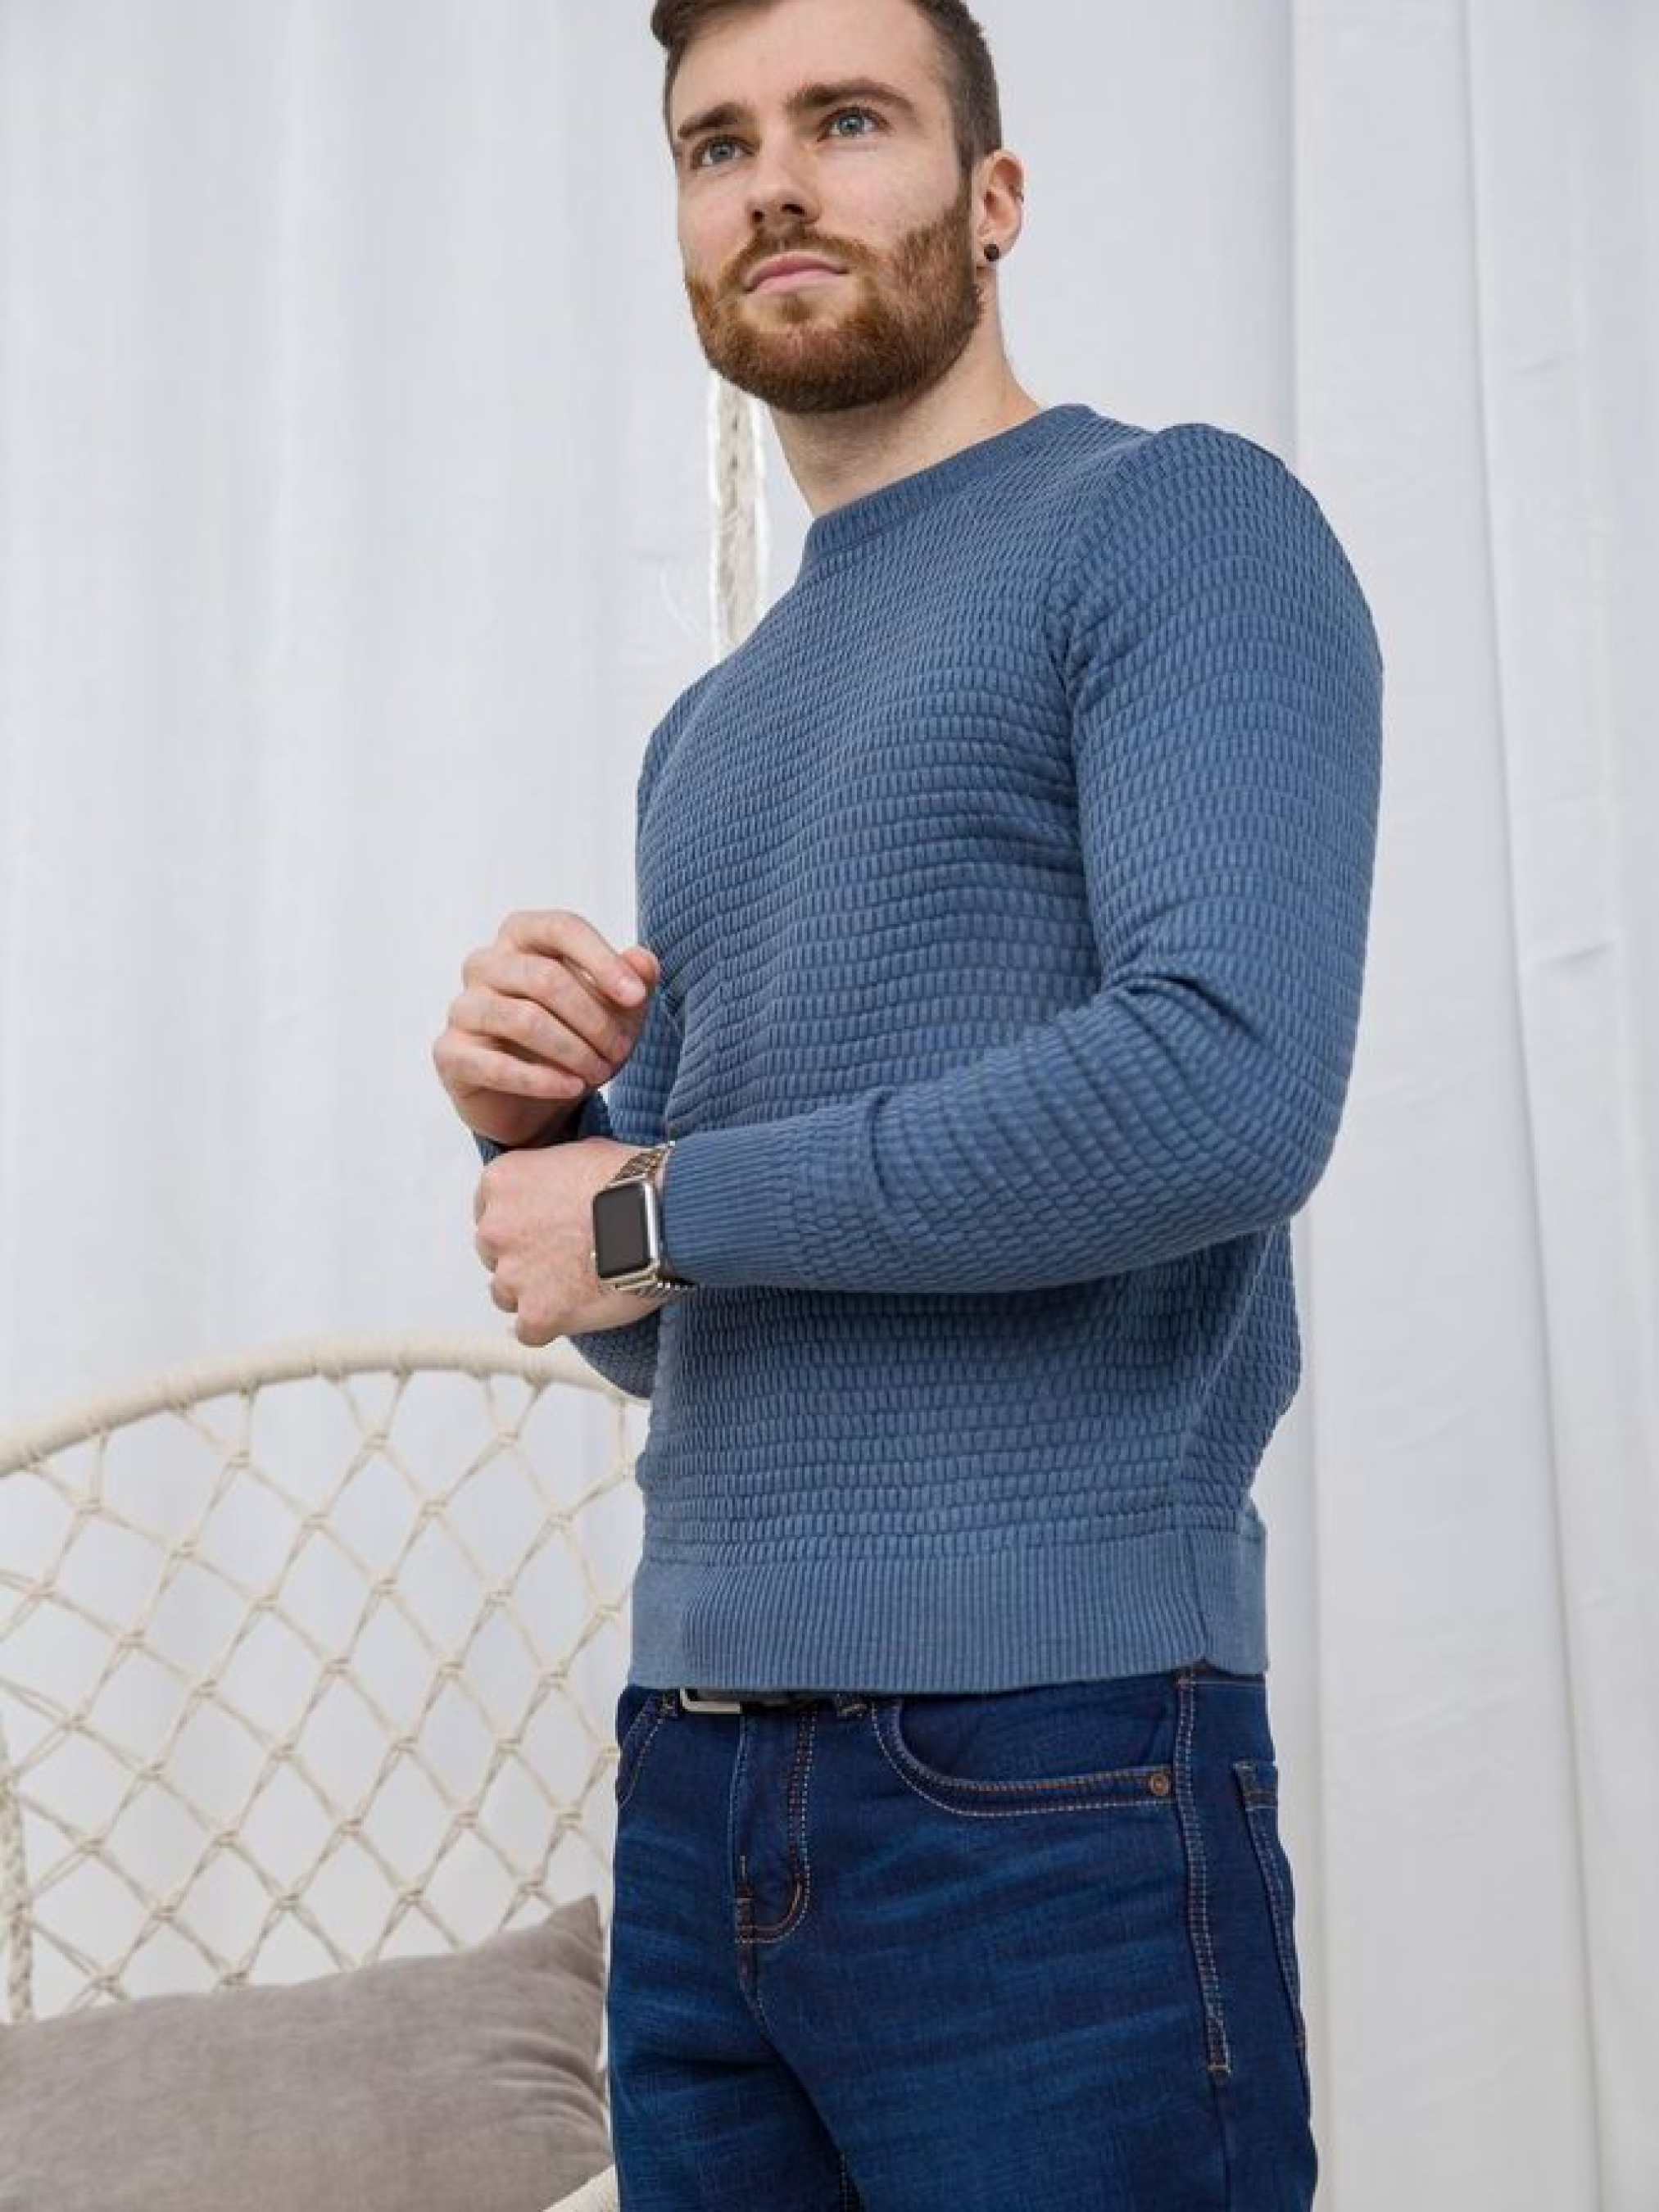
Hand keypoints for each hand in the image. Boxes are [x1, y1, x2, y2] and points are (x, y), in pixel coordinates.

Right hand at [434, 909, 661, 1150]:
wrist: (533, 1099)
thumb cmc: (575, 1037)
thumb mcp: (615, 1010)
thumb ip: (632, 981)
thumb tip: (643, 961)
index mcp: (522, 935)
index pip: (561, 928)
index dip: (602, 961)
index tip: (636, 997)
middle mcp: (485, 963)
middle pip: (545, 978)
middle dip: (593, 1018)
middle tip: (620, 1050)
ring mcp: (463, 1007)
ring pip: (524, 1020)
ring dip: (573, 1050)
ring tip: (600, 1073)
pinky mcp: (450, 1053)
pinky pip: (495, 1066)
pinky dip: (541, 1080)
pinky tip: (571, 1088)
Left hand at [473, 1136, 676, 1344]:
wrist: (661, 1217)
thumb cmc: (633, 1182)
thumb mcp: (582, 1153)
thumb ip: (553, 1174)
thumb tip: (559, 1187)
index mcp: (502, 1181)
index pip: (490, 1210)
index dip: (521, 1222)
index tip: (545, 1229)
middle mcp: (495, 1228)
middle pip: (495, 1254)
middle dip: (525, 1259)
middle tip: (566, 1258)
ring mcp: (512, 1275)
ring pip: (507, 1295)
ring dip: (535, 1293)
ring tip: (578, 1286)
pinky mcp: (536, 1315)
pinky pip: (530, 1331)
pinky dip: (553, 1325)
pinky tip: (582, 1311)